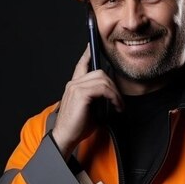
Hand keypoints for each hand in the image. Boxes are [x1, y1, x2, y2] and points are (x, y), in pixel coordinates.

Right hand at [51, 45, 122, 159]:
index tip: (92, 45)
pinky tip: (116, 106)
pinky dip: (113, 97)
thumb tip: (111, 96)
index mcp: (74, 85)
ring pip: (103, 79)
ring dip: (115, 93)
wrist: (65, 137)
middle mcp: (73, 83)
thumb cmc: (77, 126)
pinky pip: (103, 89)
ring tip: (118, 106)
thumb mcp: (89, 109)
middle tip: (119, 102)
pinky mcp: (81, 94)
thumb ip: (96, 97)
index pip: (82, 64)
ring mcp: (76, 87)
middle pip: (100, 72)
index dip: (88, 53)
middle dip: (113, 85)